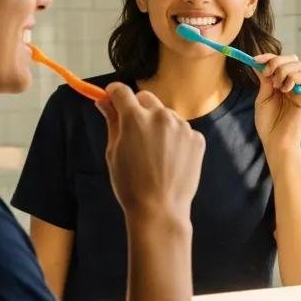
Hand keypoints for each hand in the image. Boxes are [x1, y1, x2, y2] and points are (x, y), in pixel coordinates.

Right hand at [97, 83, 204, 220]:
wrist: (160, 209)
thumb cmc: (130, 185)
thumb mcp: (113, 152)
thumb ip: (111, 122)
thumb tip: (103, 101)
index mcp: (135, 118)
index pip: (121, 91)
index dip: (113, 93)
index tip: (112, 99)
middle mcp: (160, 116)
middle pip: (145, 98)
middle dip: (137, 108)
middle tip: (134, 131)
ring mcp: (181, 126)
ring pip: (166, 114)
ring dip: (158, 124)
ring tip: (154, 153)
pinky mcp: (196, 138)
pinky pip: (182, 130)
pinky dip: (175, 138)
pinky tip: (170, 159)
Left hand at [253, 52, 300, 162]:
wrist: (276, 142)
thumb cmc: (268, 124)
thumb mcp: (263, 97)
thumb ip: (264, 80)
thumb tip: (257, 63)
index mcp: (282, 84)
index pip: (280, 62)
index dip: (268, 57)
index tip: (255, 59)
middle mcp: (293, 85)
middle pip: (292, 59)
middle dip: (276, 61)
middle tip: (267, 73)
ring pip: (299, 65)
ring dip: (283, 70)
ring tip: (276, 85)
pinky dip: (292, 78)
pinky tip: (284, 90)